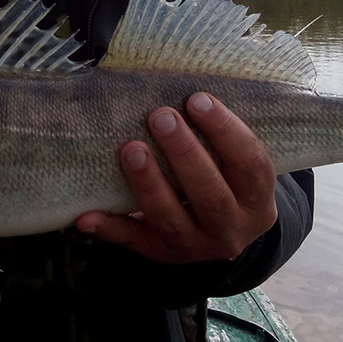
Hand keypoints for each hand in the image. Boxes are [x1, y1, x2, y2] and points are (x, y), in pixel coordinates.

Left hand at [76, 93, 276, 262]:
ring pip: (172, 221)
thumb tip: (184, 86)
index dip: (226, 131)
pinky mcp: (161, 255)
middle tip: (159, 116)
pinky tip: (85, 214)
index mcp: (257, 201)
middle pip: (210, 195)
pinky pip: (133, 243)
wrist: (219, 233)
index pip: (251, 164)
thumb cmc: (223, 179)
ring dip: (149, 184)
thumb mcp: (236, 166)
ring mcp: (196, 247)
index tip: (197, 99)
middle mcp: (231, 229)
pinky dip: (109, 228)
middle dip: (184, 153)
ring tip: (130, 149)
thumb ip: (219, 136)